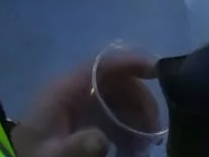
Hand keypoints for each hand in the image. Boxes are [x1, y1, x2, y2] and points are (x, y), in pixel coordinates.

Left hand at [12, 51, 156, 156]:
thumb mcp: (52, 156)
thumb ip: (76, 148)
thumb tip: (102, 140)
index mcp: (63, 88)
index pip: (101, 64)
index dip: (129, 61)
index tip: (156, 68)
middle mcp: (72, 89)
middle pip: (115, 81)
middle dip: (139, 99)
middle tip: (155, 128)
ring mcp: (77, 103)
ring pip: (117, 97)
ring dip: (136, 115)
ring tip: (147, 142)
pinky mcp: (80, 118)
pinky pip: (111, 113)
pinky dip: (127, 126)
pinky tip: (135, 145)